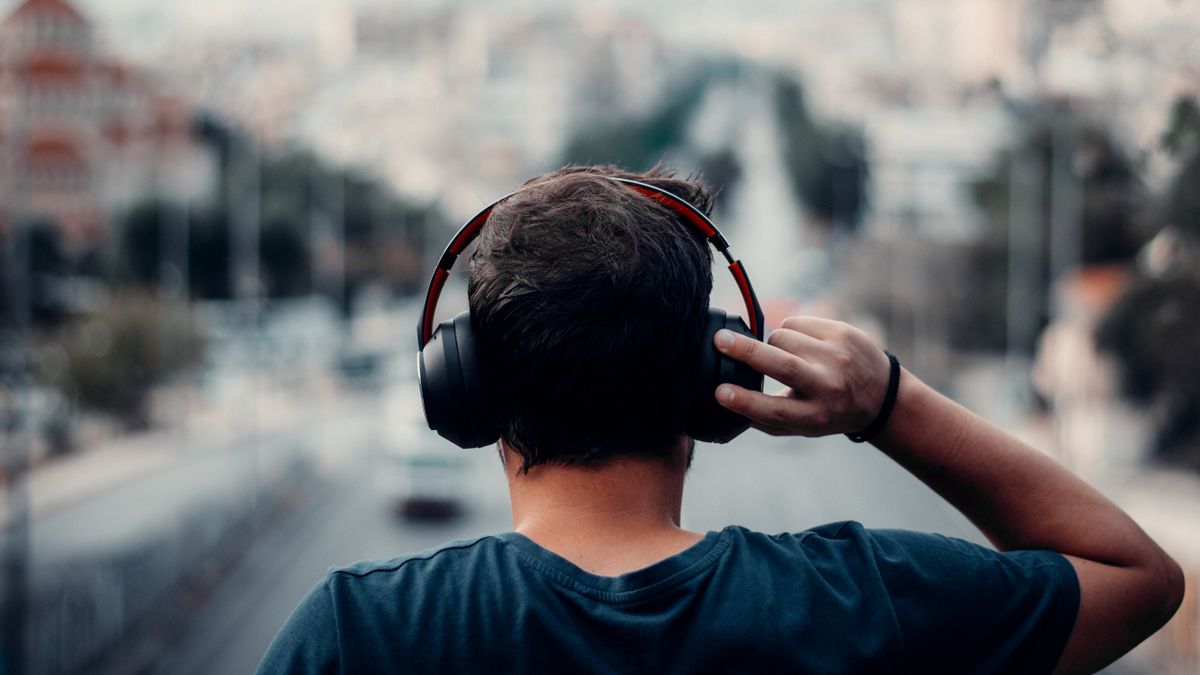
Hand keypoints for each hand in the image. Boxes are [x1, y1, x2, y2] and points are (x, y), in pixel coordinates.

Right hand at [713, 317, 891, 436]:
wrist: (881, 393)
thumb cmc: (829, 410)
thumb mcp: (803, 426)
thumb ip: (767, 419)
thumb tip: (725, 400)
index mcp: (815, 416)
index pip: (775, 411)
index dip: (745, 402)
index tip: (720, 392)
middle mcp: (828, 387)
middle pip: (782, 366)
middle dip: (746, 352)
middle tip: (719, 340)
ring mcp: (837, 357)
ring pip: (783, 336)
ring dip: (771, 343)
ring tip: (783, 354)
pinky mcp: (842, 332)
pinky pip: (796, 322)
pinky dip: (788, 331)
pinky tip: (800, 343)